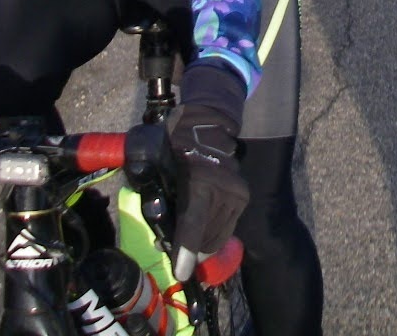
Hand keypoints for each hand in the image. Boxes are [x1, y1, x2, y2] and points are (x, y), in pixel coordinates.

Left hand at [166, 65, 248, 259]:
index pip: (193, 225)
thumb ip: (156, 195)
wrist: (208, 123)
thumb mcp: (159, 165)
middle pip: (206, 238)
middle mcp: (223, 190)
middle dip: (189, 251)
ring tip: (187, 240)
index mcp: (199, 182)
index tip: (182, 273)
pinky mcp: (243, 197)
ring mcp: (236, 194)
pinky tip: (201, 229)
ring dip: (201, 244)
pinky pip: (227, 227)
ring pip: (218, 236)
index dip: (186, 252)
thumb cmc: (177, 143)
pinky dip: (213, 233)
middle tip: (175, 252)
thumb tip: (153, 227)